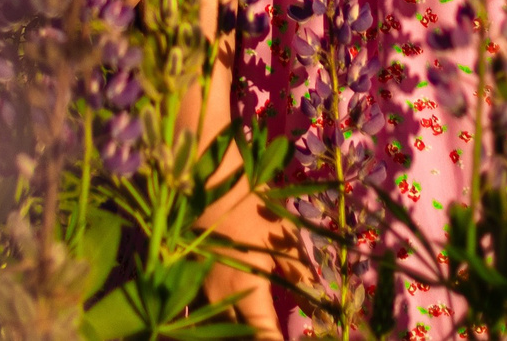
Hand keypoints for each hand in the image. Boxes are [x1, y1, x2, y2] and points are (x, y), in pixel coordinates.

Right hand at [199, 178, 287, 340]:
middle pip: (237, 339)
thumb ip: (300, 273)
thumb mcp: (282, 240)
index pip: (265, 336)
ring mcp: (199, 292)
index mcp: (246, 291)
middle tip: (273, 335)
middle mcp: (219, 300)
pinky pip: (201, 315)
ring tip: (252, 329)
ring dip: (235, 334)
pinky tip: (229, 320)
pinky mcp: (188, 281)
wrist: (210, 181)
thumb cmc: (251, 208)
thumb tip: (319, 297)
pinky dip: (216, 324)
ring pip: (215, 330)